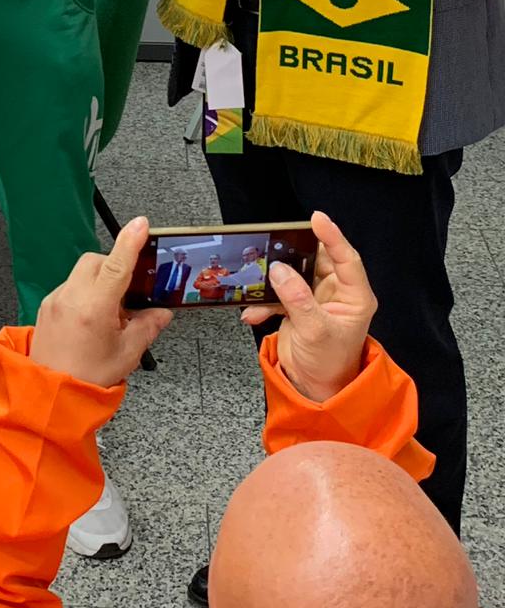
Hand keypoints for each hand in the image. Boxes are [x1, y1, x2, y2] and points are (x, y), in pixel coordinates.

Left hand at [30, 217, 171, 389]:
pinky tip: (92, 319)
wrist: (50, 396)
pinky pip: (70, 287)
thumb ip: (147, 328)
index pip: (116, 265)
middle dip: (115, 267)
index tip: (141, 225)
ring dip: (100, 281)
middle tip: (128, 294)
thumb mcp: (127, 354)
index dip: (130, 242)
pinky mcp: (46, 306)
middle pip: (97, 262)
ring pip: (82, 273)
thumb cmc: (87, 379)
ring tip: (110, 314)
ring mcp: (55, 300)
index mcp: (94, 309)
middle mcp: (71, 298)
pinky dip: (85, 293)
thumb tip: (161, 313)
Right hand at [242, 210, 376, 402]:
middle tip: (276, 242)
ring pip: (293, 273)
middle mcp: (336, 293)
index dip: (332, 236)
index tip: (317, 218)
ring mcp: (315, 298)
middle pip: (316, 260)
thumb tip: (280, 271)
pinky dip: (263, 301)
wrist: (314, 389)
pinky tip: (253, 312)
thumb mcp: (315, 332)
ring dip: (274, 279)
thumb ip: (298, 299)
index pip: (346, 258)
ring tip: (259, 279)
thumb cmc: (330, 364)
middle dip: (294, 253)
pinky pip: (278, 292)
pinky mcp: (297, 306)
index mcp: (354, 297)